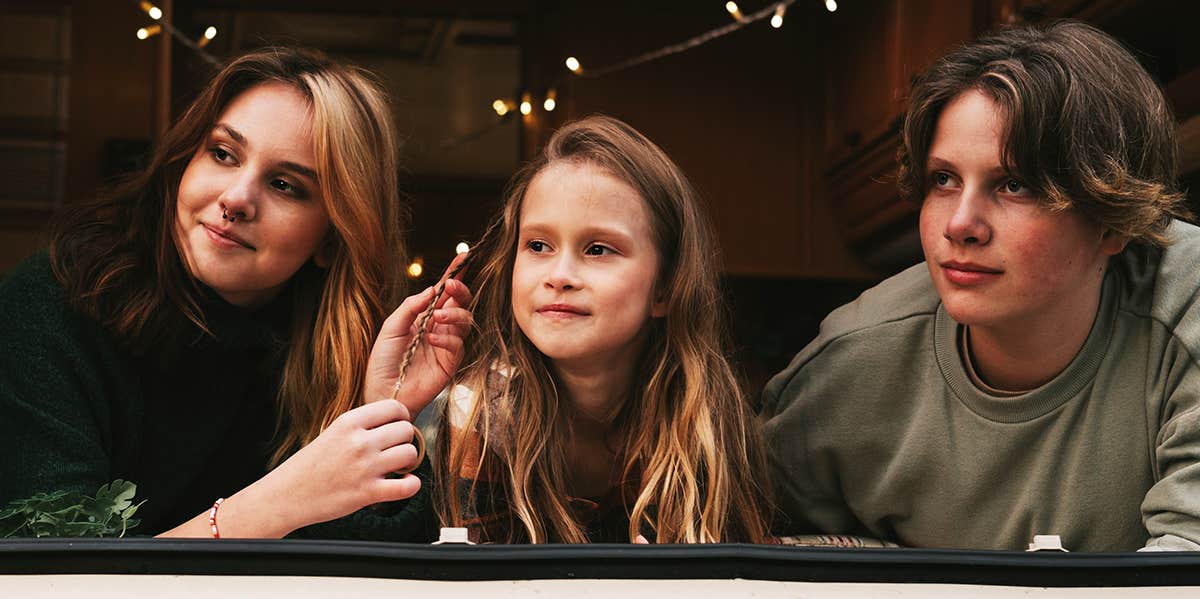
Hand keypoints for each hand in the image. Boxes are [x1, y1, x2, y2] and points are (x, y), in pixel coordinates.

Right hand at [257, 399, 422, 530]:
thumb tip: (395, 422)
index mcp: (349, 422)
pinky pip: (408, 486)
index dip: (401, 418)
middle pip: (406, 430)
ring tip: (396, 467)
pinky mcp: (368, 492)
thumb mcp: (333, 433)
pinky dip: (412, 485)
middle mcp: (359, 442)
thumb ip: (361, 426)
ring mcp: (364, 467)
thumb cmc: (310, 465)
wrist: (286, 495)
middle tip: (395, 450)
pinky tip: (403, 484)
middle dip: (405, 440)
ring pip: (410, 454)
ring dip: (408, 462)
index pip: (394, 407)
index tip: (397, 427)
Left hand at [363, 253, 472, 416]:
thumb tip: (432, 289)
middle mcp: (439, 328)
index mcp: (424, 316)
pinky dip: (447, 339)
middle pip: (460, 303)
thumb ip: (411, 306)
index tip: (463, 257)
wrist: (383, 391)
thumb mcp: (391, 327)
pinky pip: (457, 345)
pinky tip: (432, 340)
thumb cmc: (383, 361)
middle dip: (460, 291)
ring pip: (465, 321)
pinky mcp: (450, 363)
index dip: (454, 275)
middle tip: (451, 286)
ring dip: (454, 314)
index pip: (443, 293)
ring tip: (437, 318)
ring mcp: (446, 345)